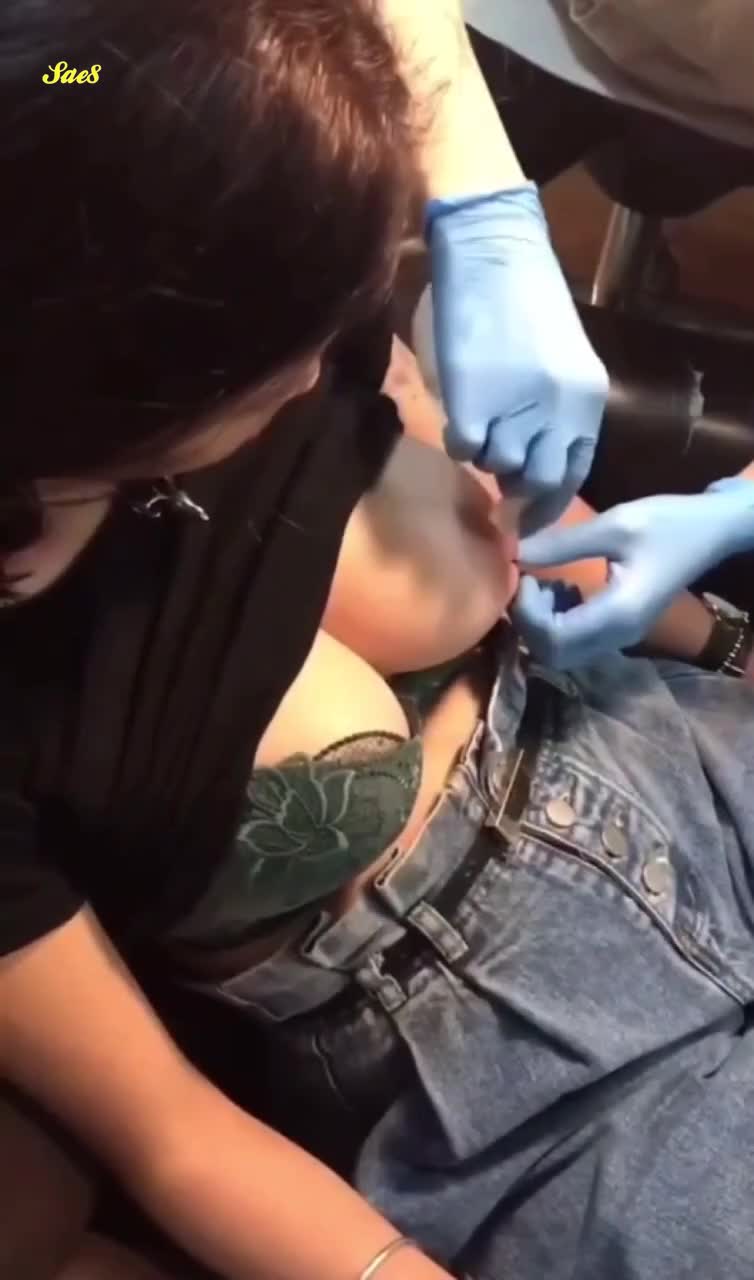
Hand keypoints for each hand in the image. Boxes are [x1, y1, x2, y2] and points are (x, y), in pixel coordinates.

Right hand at [427, 185, 607, 532]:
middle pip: (538, 480)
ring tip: (478, 428)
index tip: (529, 521)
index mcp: (587, 400)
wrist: (492, 247)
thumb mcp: (560, 361)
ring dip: (485, 458)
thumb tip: (528, 460)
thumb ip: (554, 412)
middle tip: (497, 485)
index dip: (550, 503)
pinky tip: (458, 415)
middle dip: (517, 491)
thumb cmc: (524, 297)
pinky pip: (465, 448)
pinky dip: (459, 441)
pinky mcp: (472, 401)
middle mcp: (557, 411)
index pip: (574, 473)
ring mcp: (515, 408)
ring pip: (498, 466)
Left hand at [512, 477, 753, 667]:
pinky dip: (557, 621)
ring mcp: (621, 636)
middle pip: (553, 654)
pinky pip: (576, 640)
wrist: (711, 532)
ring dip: (542, 623)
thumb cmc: (668, 523)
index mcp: (619, 613)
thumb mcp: (615, 524)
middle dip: (529, 623)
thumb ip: (563, 543)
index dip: (527, 614)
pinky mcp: (620, 629)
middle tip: (529, 582)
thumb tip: (515, 554)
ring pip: (562, 652)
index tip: (526, 576)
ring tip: (546, 582)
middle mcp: (618, 635)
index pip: (554, 638)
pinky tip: (562, 587)